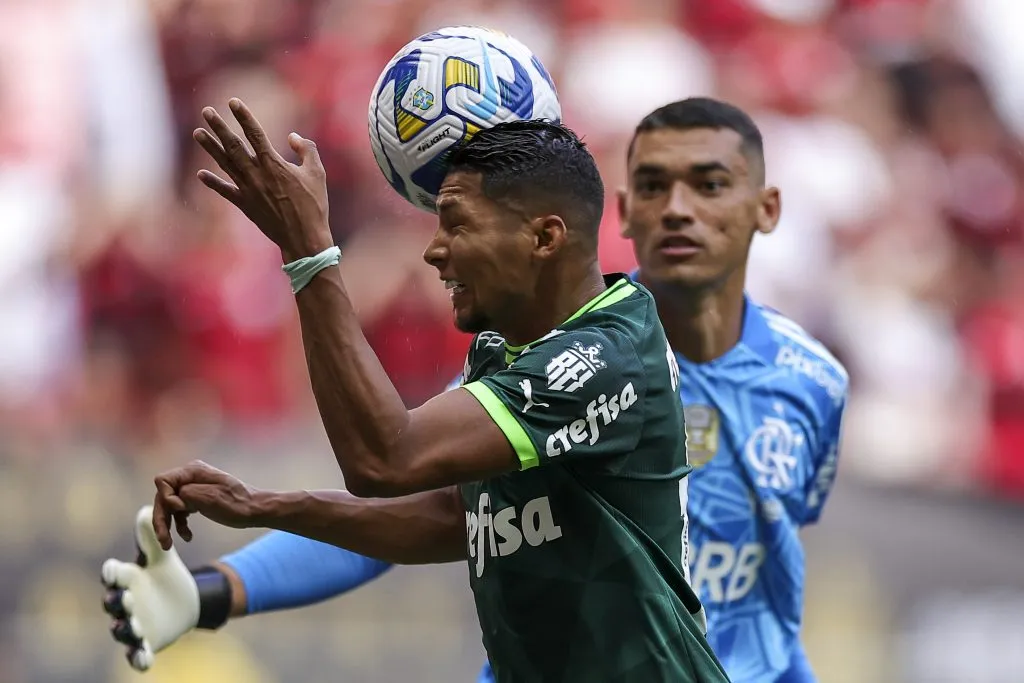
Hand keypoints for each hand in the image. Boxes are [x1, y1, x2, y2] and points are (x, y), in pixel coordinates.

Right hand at [101, 506, 200, 670]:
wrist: (185, 602)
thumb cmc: (166, 576)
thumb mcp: (163, 556)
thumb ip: (153, 537)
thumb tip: (148, 508)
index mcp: (128, 579)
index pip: (115, 575)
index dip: (113, 573)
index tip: (114, 569)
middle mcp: (125, 603)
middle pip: (113, 603)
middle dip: (118, 600)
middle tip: (127, 597)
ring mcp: (134, 624)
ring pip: (122, 629)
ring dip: (124, 628)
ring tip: (129, 626)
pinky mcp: (146, 642)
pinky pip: (137, 654)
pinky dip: (138, 658)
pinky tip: (144, 660)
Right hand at [153, 460, 262, 549]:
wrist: (255, 511)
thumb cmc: (237, 504)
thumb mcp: (210, 498)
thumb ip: (186, 493)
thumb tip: (171, 498)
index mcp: (194, 471)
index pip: (163, 481)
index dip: (166, 497)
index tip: (182, 509)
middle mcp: (191, 477)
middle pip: (163, 496)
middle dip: (161, 518)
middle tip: (164, 540)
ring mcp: (193, 488)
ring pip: (170, 506)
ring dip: (167, 525)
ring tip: (167, 544)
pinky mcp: (197, 499)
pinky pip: (180, 511)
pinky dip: (180, 524)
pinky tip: (187, 536)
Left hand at [192, 98, 332, 260]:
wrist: (304, 238)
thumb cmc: (314, 205)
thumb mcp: (317, 173)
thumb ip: (306, 149)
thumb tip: (292, 136)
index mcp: (274, 164)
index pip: (255, 134)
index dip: (243, 116)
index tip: (233, 102)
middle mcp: (257, 174)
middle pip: (233, 145)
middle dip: (219, 127)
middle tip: (206, 111)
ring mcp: (248, 190)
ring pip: (225, 164)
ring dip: (210, 148)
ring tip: (197, 132)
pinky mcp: (245, 205)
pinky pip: (225, 191)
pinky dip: (213, 183)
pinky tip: (201, 174)